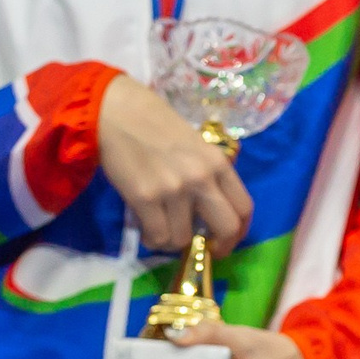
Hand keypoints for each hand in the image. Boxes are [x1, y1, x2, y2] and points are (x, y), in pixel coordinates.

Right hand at [98, 74, 252, 254]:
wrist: (115, 111)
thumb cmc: (154, 124)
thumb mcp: (194, 144)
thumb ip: (207, 175)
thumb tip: (209, 213)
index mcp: (217, 163)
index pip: (244, 208)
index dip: (238, 233)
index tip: (226, 241)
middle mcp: (201, 177)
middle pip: (226, 229)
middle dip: (216, 246)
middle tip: (200, 247)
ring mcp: (174, 189)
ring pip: (184, 239)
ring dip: (172, 239)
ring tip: (161, 226)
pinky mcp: (146, 198)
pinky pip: (158, 237)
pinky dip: (153, 239)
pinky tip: (147, 228)